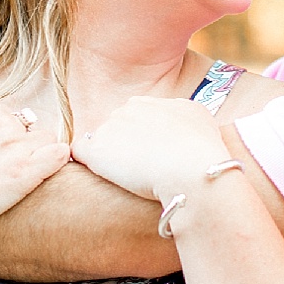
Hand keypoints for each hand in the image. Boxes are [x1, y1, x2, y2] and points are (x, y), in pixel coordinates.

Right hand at [0, 98, 69, 231]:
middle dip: (20, 145)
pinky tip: (46, 170)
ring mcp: (14, 147)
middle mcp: (2, 123)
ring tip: (18, 174)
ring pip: (46, 141)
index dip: (7, 137)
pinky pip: (59, 154)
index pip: (12, 116)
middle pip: (30, 128)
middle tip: (3, 168)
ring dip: (37, 155)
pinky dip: (57, 160)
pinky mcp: (24, 172)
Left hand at [71, 97, 230, 203]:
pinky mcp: (95, 149)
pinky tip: (102, 177)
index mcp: (153, 103)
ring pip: (102, 142)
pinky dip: (88, 164)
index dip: (143, 140)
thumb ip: (180, 117)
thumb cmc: (203, 150)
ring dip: (110, 159)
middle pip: (119, 128)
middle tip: (142, 171)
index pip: (138, 119)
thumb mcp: (200, 119)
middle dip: (125, 147)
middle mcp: (128, 109)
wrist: (192, 168)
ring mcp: (110, 128)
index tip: (153, 157)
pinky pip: (80, 152)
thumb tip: (174, 125)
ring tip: (129, 180)